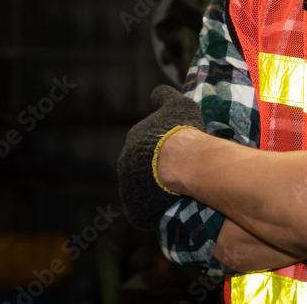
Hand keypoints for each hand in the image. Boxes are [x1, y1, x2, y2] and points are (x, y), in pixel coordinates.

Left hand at [117, 86, 205, 229]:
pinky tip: (172, 207)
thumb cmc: (180, 132)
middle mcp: (125, 164)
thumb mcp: (177, 105)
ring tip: (179, 193)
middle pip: (142, 171)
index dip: (161, 152)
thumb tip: (157, 93)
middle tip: (180, 175)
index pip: (145, 148)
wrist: (181, 162)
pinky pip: (145, 213)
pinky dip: (156, 211)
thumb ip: (164, 97)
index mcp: (134, 140)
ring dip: (157, 194)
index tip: (177, 155)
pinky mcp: (135, 209)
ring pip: (143, 192)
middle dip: (157, 174)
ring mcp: (128, 188)